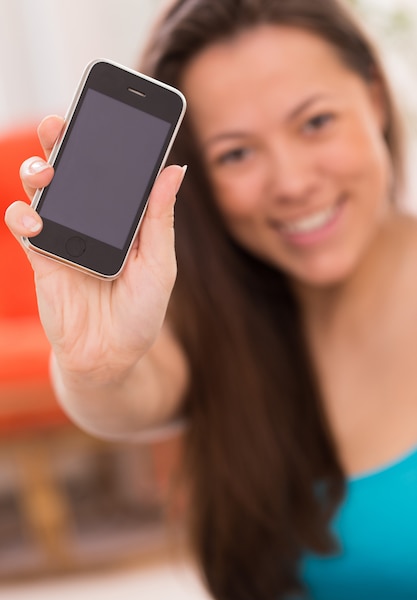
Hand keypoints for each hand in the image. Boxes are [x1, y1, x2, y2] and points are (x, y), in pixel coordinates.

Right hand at [5, 115, 185, 384]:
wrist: (111, 357)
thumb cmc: (141, 313)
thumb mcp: (159, 266)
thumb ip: (159, 220)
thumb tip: (174, 169)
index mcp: (124, 218)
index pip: (114, 170)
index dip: (108, 139)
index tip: (109, 109)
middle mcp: (93, 220)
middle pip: (72, 170)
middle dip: (61, 141)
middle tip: (59, 124)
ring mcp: (65, 235)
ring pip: (43, 190)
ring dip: (37, 172)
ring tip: (46, 172)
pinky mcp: (42, 257)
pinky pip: (24, 226)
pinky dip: (24, 217)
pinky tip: (37, 220)